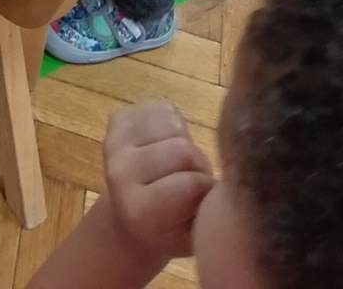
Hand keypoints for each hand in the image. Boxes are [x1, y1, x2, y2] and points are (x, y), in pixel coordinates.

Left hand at [101, 102, 213, 266]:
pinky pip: (161, 106)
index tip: (206, 197)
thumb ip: (209, 211)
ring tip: (179, 161)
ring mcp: (115, 142)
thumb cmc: (170, 233)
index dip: (207, 187)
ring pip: (174, 123)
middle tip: (194, 177)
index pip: (190, 183)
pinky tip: (166, 144)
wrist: (128, 218)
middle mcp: (120, 172)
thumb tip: (227, 180)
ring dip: (185, 140)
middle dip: (199, 163)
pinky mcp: (116, 121)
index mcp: (139, 208)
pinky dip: (173, 123)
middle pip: (183, 150)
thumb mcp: (195, 236)